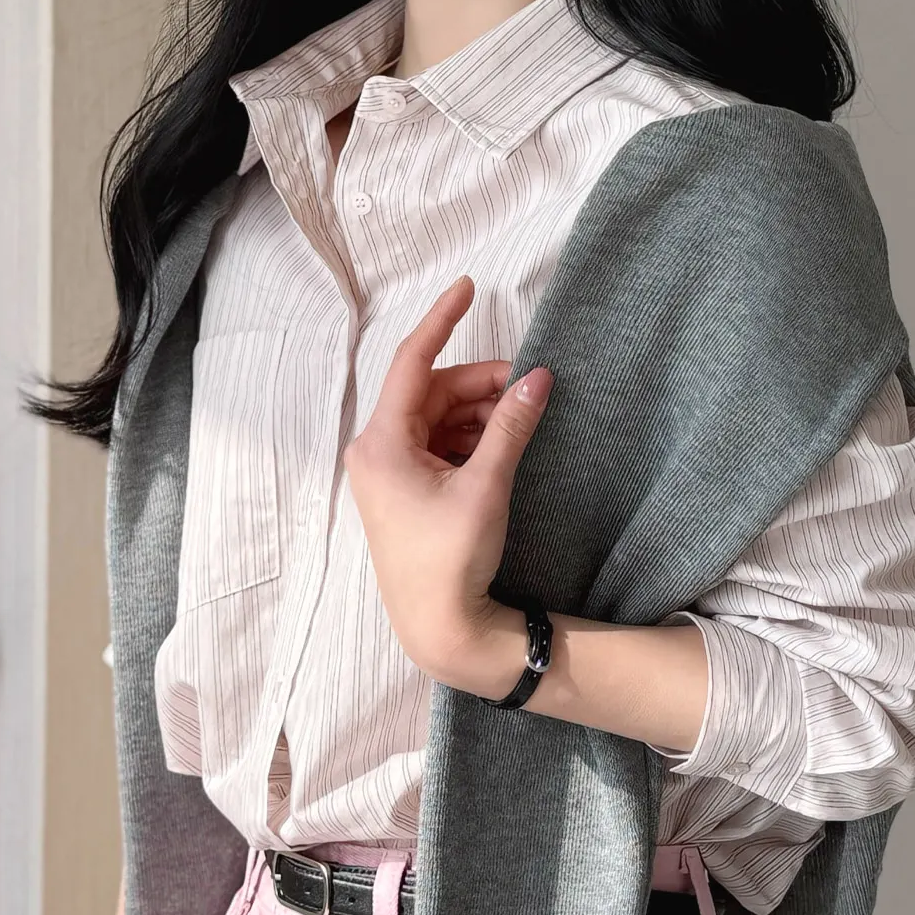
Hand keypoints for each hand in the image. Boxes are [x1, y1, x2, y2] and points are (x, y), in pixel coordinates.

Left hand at [344, 274, 553, 697]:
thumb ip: (510, 425)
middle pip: (432, 393)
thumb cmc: (450, 561)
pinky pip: (440, 447)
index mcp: (381, 443)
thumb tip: (538, 378)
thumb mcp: (485, 485)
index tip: (468, 287)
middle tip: (529, 386)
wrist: (440, 627)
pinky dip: (471, 441)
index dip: (442, 320)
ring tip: (521, 421)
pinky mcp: (406, 493)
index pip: (412, 362)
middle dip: (480, 385)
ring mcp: (389, 474)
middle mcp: (376, 452)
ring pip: (439, 420)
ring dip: (480, 415)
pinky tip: (503, 447)